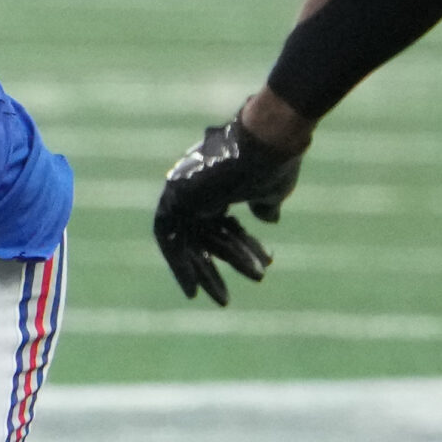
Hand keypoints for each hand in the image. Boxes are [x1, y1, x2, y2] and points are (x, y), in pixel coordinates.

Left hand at [154, 113, 304, 304]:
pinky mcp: (174, 198)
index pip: (221, 226)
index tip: (254, 270)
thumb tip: (269, 219)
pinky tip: (194, 289)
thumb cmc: (273, 163)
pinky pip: (169, 240)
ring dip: (205, 272)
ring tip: (223, 300)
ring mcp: (183, 192)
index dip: (235, 250)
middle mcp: (197, 189)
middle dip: (214, 269)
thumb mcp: (271, 192)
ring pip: (189, 243)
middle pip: (201, 238)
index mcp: (220, 185)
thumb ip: (265, 205)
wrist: (266, 140)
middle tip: (225, 300)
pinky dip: (179, 264)